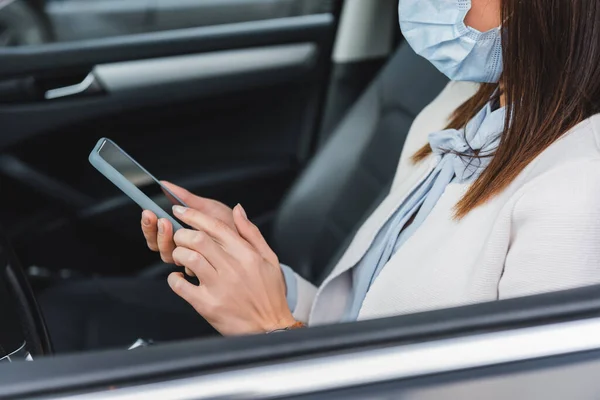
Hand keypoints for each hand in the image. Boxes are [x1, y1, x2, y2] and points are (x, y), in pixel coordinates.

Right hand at [141, 181, 234, 266]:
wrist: (254, 244)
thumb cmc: (232, 226)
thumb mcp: (209, 208)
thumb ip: (187, 199)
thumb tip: (164, 183)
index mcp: (183, 232)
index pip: (157, 231)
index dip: (150, 222)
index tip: (147, 209)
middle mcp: (183, 248)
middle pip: (158, 244)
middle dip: (152, 230)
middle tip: (152, 216)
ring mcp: (191, 260)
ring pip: (167, 254)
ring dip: (163, 238)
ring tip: (166, 223)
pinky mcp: (201, 270)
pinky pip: (185, 265)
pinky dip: (181, 251)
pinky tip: (181, 240)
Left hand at [167, 204, 295, 335]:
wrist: (270, 327)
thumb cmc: (270, 294)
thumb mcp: (269, 259)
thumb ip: (251, 233)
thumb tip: (238, 210)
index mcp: (246, 254)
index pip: (216, 226)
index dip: (194, 215)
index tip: (181, 210)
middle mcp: (232, 268)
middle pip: (198, 239)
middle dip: (182, 234)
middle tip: (178, 236)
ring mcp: (219, 286)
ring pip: (189, 258)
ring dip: (178, 254)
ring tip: (179, 256)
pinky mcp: (208, 305)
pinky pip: (181, 286)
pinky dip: (173, 279)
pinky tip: (178, 278)